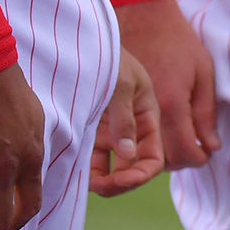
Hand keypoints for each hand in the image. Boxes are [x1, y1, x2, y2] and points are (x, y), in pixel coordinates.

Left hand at [88, 51, 163, 196]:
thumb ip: (124, 120)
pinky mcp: (91, 132)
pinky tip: (75, 171)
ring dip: (102, 180)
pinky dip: (87, 170)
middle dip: (120, 182)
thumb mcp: (122, 84)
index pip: (154, 157)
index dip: (142, 174)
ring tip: (85, 181)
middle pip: (133, 167)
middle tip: (99, 186)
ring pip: (112, 168)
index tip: (121, 180)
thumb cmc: (111, 58)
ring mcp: (111, 132)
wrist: (86, 43)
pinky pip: (92, 160)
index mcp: (149, 117)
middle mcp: (132, 129)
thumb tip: (128, 155)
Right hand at [115, 0, 217, 169]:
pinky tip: (148, 140)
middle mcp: (144, 116)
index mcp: (171, 106)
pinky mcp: (107, 111)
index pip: (184, 153)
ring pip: (133, 159)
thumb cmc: (177, 42)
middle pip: (157, 164)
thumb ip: (205, 113)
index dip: (196, 159)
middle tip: (190, 151)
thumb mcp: (202, 72)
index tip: (204, 155)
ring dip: (151, 162)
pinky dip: (130, 151)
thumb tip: (211, 146)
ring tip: (172, 145)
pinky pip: (115, 145)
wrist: (142, 17)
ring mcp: (121, 115)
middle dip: (177, 162)